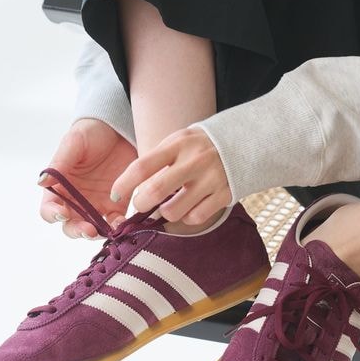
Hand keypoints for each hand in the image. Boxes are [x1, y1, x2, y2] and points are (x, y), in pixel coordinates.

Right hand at [38, 118, 136, 237]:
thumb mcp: (74, 143)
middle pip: (71, 225)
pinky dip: (118, 227)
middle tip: (88, 229)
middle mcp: (76, 201)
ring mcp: (97, 205)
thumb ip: (60, 163)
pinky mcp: (117, 206)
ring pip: (93, 229)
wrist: (119, 129)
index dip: (53, 214)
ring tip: (107, 229)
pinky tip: (123, 224)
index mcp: (60, 188)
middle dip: (77, 230)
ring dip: (98, 233)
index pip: (50, 209)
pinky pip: (116, 223)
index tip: (63, 213)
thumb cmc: (91, 133)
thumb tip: (42, 181)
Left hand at [110, 127, 231, 224]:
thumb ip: (157, 161)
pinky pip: (196, 217)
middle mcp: (194, 161)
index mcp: (178, 145)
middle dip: (141, 204)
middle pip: (156, 191)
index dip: (123, 184)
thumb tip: (130, 189)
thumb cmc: (199, 147)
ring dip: (165, 214)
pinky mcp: (225, 194)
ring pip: (174, 211)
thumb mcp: (178, 142)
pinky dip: (187, 218)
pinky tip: (189, 208)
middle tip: (141, 205)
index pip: (142, 166)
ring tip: (168, 206)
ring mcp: (211, 179)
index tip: (115, 195)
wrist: (244, 142)